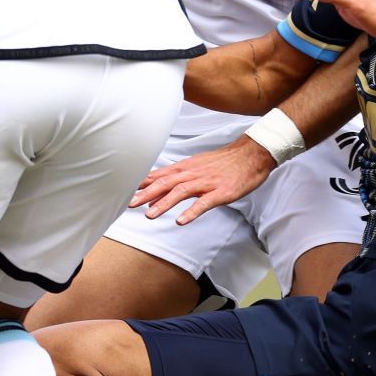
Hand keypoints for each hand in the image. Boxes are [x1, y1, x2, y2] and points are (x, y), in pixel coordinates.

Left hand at [130, 136, 276, 224]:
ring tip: (150, 216)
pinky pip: (204, 203)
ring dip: (164, 204)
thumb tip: (155, 188)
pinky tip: (181, 221)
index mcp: (186, 168)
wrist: (251, 154)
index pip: (159, 176)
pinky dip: (191, 212)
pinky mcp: (221, 192)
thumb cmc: (223, 162)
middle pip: (165, 184)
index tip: (124, 192)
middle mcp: (192, 174)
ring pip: (181, 193)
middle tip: (129, 205)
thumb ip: (177, 177)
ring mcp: (206, 183)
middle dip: (146, 194)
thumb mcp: (197, 165)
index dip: (141, 184)